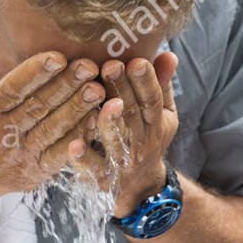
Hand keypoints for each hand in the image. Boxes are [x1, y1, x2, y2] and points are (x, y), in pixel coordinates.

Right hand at [0, 19, 104, 197]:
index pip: (12, 88)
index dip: (35, 72)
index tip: (58, 56)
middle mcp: (2, 133)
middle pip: (38, 107)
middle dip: (66, 86)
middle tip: (91, 66)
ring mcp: (21, 154)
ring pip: (53, 129)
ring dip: (78, 110)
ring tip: (100, 89)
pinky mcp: (36, 170)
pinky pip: (60, 154)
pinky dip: (80, 138)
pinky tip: (98, 120)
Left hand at [77, 53, 178, 215]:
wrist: (140, 188)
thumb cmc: (146, 138)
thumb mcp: (162, 115)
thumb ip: (161, 86)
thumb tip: (169, 54)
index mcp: (156, 123)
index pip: (152, 100)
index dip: (146, 81)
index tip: (136, 60)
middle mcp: (141, 142)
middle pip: (132, 115)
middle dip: (123, 90)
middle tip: (111, 66)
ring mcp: (122, 160)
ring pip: (116, 140)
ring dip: (109, 122)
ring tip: (102, 101)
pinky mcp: (102, 177)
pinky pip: (92, 167)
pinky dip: (83, 157)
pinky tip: (73, 144)